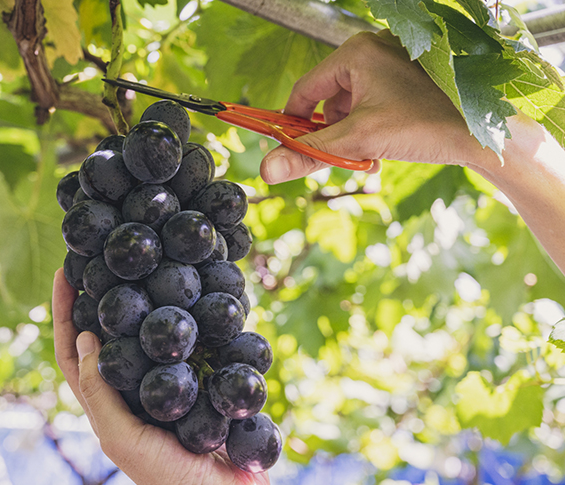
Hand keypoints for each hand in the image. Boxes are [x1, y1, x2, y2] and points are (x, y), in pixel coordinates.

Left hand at [52, 268, 271, 484]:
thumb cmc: (169, 477)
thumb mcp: (122, 437)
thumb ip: (100, 393)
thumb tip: (85, 337)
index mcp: (107, 404)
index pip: (74, 352)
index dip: (64, 314)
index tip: (67, 274)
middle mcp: (133, 390)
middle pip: (108, 335)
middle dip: (100, 298)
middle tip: (103, 259)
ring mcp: (166, 386)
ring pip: (147, 335)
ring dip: (143, 302)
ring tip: (144, 267)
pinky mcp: (199, 383)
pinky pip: (188, 345)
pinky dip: (184, 320)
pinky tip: (191, 297)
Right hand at [260, 31, 496, 182]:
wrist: (483, 133)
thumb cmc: (428, 124)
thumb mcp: (359, 142)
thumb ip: (309, 154)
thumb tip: (268, 168)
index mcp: (356, 53)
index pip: (305, 90)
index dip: (293, 123)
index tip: (288, 147)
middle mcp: (373, 50)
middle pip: (328, 98)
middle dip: (332, 134)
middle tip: (342, 157)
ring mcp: (393, 62)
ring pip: (351, 104)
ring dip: (352, 135)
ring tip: (368, 155)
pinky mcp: (407, 77)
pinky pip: (372, 102)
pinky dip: (371, 128)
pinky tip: (383, 146)